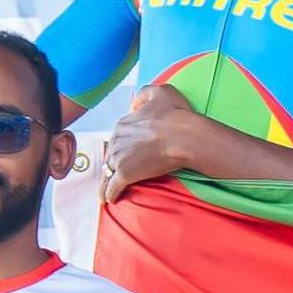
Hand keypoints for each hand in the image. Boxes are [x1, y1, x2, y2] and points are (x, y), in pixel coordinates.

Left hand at [102, 83, 201, 200]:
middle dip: (114, 163)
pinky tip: (109, 200)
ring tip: (107, 190)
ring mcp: (120, 158)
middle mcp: (117, 140)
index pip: (118, 137)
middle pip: (112, 154)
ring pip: (108, 172)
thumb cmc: (177, 114)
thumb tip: (134, 102)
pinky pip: (113, 187)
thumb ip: (145, 94)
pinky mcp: (125, 175)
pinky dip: (110, 194)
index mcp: (123, 123)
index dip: (124, 145)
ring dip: (107, 180)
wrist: (185, 136)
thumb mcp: (161, 92)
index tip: (130, 152)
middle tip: (120, 171)